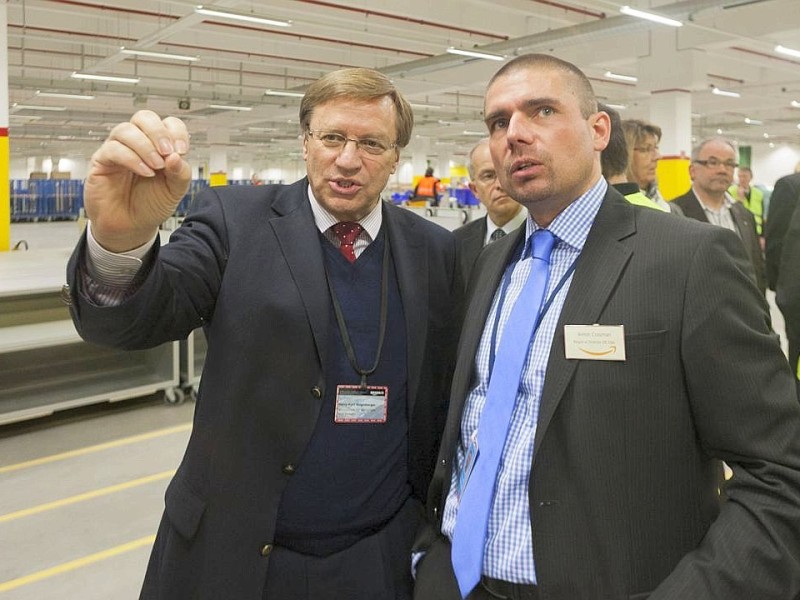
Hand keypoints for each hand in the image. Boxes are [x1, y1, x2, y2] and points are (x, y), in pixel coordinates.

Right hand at [84, 110, 191, 251]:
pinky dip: (132, 159)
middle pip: (144, 118)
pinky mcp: (102, 161)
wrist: (131, 227)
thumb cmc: (150, 205)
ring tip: (156, 167)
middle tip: (167, 152)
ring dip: (145, 146)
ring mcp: (119, 150)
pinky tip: (144, 172)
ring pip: (126, 130)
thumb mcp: (174, 191)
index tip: (182, 151)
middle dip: (158, 132)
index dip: (176, 132)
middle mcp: (138, 144)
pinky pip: (113, 149)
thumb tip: (177, 156)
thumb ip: (181, 173)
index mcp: (159, 146)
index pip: (168, 123)